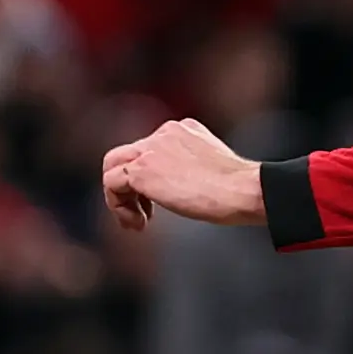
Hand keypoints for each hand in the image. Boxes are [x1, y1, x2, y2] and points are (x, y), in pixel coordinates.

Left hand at [100, 119, 263, 230]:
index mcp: (181, 130)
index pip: (148, 150)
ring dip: (121, 199)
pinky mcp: (143, 170)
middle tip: (143, 214)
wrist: (242, 190)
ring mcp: (151, 149)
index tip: (157, 205)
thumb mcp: (210, 171)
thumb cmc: (237, 190)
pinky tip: (138, 223)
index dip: (147, 180)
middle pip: (126, 156)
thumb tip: (180, 188)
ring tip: (137, 222)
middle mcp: (163, 133)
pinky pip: (111, 183)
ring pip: (112, 167)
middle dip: (129, 188)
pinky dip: (118, 207)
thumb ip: (190, 169)